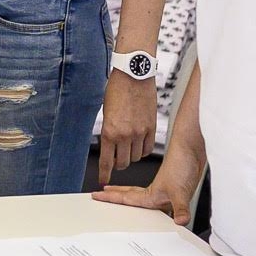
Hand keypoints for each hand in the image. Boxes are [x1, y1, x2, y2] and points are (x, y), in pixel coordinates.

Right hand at [91, 158, 197, 224]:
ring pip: (143, 196)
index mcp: (151, 194)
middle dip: (115, 195)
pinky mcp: (175, 189)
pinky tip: (164, 208)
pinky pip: (159, 199)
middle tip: (102, 194)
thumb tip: (180, 221)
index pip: (126, 198)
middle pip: (130, 195)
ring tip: (123, 200)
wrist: (192, 148)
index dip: (110, 198)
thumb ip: (180, 208)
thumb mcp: (180, 191)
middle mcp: (156, 192)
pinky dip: (157, 203)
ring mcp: (165, 190)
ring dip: (132, 197)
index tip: (96, 195)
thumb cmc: (182, 163)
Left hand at [97, 70, 156, 184]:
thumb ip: (109, 131)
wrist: (134, 75)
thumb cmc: (117, 90)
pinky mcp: (152, 128)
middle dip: (117, 164)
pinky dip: (143, 150)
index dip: (104, 173)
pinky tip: (139, 146)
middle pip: (122, 163)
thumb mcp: (106, 113)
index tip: (103, 179)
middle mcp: (125, 135)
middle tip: (115, 161)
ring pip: (135, 157)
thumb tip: (110, 144)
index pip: (106, 161)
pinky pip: (148, 148)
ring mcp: (140, 133)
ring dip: (130, 156)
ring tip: (127, 149)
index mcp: (109, 131)